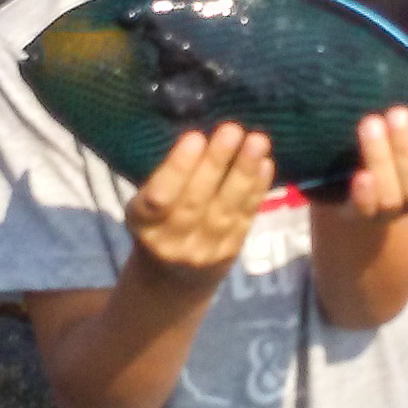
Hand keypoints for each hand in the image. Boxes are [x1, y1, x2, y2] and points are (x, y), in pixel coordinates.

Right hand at [126, 124, 273, 287]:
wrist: (173, 278)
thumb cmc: (159, 221)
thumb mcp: (147, 203)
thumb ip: (168, 176)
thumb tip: (202, 134)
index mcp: (143, 222)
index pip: (157, 198)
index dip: (177, 168)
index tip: (195, 137)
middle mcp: (170, 240)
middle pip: (195, 200)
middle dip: (215, 162)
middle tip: (232, 129)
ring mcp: (203, 250)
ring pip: (225, 208)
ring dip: (243, 172)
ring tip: (257, 141)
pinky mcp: (229, 252)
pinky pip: (245, 218)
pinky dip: (256, 189)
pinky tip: (265, 164)